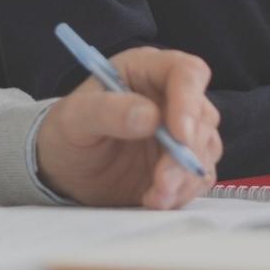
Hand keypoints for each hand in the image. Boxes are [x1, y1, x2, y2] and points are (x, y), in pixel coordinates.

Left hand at [35, 47, 220, 208]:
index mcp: (147, 70)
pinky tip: (154, 199)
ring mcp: (180, 132)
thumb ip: (107, 111)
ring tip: (154, 195)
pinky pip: (199, 176)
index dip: (189, 100)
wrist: (64, 170)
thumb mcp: (74, 118)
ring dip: (184, 176)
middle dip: (186, 151)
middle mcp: (170, 97)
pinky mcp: (181, 163)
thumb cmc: (67, 132)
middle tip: (161, 180)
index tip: (179, 133)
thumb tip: (150, 116)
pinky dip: (183, 191)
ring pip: (206, 149)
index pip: (186, 72)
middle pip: (203, 116)